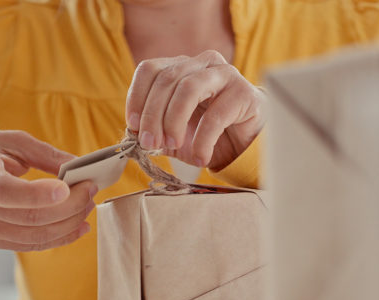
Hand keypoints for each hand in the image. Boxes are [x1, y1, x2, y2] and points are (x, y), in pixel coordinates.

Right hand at [0, 130, 96, 251]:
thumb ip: (46, 154)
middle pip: (29, 217)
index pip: (4, 191)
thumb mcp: (10, 141)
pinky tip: (79, 226)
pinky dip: (61, 238)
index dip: (37, 194)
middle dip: (70, 206)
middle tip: (91, 190)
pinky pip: (32, 245)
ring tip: (88, 205)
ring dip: (70, 223)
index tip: (66, 187)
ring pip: (35, 236)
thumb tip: (80, 166)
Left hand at [125, 50, 265, 170]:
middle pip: (166, 79)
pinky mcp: (244, 92)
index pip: (150, 70)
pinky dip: (203, 140)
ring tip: (173, 145)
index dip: (137, 97)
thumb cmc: (208, 133)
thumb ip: (153, 131)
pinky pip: (216, 115)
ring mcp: (224, 73)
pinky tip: (200, 157)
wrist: (246, 143)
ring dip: (174, 121)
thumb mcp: (173, 133)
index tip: (133, 125)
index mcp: (180, 67)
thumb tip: (132, 135)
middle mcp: (201, 63)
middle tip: (150, 144)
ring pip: (188, 88)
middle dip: (153, 115)